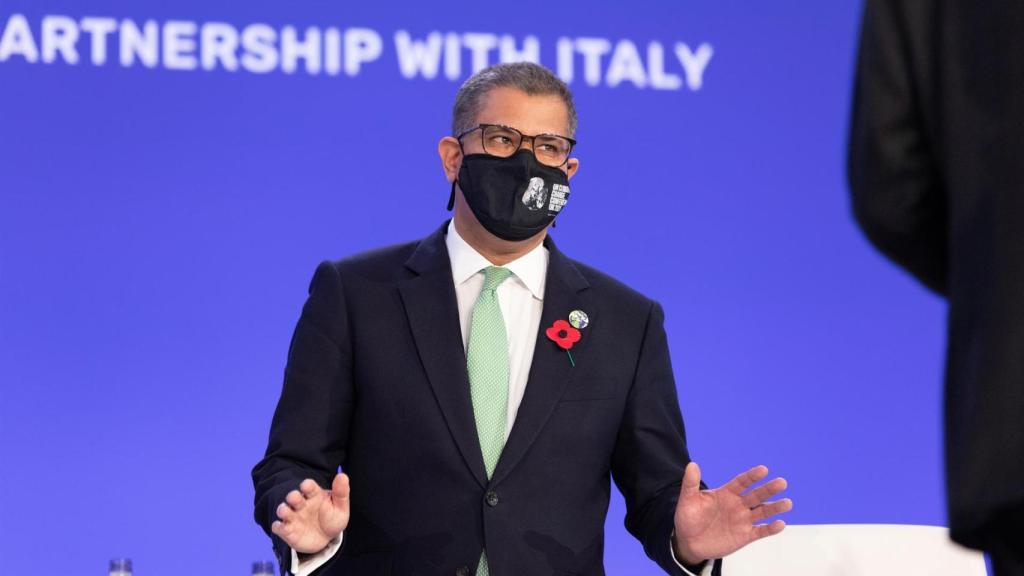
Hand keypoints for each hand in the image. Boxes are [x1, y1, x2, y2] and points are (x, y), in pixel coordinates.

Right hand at [271, 472, 350, 553]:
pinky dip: (278, 526)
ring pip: (283, 510)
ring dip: (282, 510)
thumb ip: (341, 492)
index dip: (307, 485)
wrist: (326, 538)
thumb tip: (342, 475)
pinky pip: (278, 527)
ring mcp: (293, 517)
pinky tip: (282, 527)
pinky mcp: (287, 530)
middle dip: (292, 496)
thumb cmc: (332, 518)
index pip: (309, 486)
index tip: (306, 486)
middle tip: (294, 498)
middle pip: (293, 497)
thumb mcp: (340, 507)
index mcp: (314, 494)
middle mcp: (301, 504)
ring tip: (284, 511)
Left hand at [672, 462, 791, 564]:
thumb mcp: (687, 500)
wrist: (688, 542)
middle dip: (769, 489)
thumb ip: (690, 483)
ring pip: (762, 512)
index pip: (742, 482)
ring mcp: (742, 520)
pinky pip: (760, 531)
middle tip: (782, 482)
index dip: (752, 476)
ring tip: (787, 503)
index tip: (763, 470)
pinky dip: (770, 529)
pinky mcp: (745, 535)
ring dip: (775, 507)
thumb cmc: (688, 518)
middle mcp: (738, 505)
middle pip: (756, 495)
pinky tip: (780, 524)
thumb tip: (692, 464)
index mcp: (726, 493)